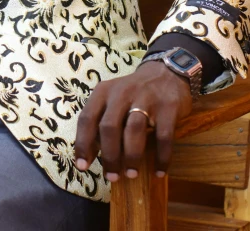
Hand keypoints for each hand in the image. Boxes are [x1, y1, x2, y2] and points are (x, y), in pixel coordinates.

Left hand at [74, 61, 192, 180]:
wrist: (166, 73)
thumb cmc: (132, 93)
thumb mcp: (112, 99)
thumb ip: (100, 121)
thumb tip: (90, 154)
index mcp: (103, 92)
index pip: (87, 118)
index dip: (82, 144)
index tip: (82, 166)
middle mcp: (121, 93)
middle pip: (109, 126)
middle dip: (109, 155)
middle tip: (112, 176)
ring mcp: (146, 98)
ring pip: (133, 130)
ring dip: (131, 156)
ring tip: (131, 174)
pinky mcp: (168, 107)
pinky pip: (163, 136)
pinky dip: (161, 157)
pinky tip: (159, 171)